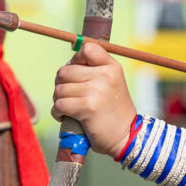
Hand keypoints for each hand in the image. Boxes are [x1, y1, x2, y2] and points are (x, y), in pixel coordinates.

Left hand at [52, 42, 137, 159]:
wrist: (127, 136)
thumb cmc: (114, 110)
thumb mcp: (112, 84)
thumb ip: (95, 70)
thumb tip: (68, 64)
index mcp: (112, 67)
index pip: (87, 49)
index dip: (76, 60)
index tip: (80, 74)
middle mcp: (105, 76)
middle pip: (64, 71)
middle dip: (63, 85)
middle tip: (72, 96)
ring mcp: (96, 91)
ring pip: (59, 89)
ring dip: (60, 100)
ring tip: (72, 108)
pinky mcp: (87, 107)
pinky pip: (59, 104)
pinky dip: (58, 113)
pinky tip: (67, 116)